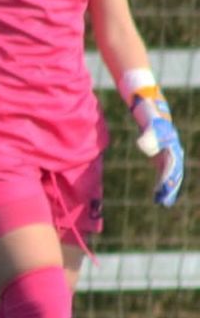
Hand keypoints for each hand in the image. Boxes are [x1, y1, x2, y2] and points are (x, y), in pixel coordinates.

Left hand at [131, 89, 183, 206]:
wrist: (154, 114)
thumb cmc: (152, 121)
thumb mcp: (150, 128)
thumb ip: (147, 137)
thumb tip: (142, 146)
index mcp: (173, 149)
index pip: (172, 167)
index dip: (168, 179)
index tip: (163, 190)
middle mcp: (174, 154)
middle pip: (174, 175)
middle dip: (170, 188)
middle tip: (165, 202)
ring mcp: (169, 157)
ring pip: (171, 176)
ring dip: (167, 190)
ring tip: (163, 203)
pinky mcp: (162, 159)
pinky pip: (164, 174)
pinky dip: (161, 184)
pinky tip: (156, 194)